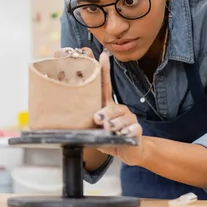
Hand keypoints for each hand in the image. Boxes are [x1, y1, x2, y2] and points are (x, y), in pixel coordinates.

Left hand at [94, 51, 144, 166]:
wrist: (128, 151)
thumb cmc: (107, 138)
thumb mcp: (93, 129)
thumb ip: (86, 123)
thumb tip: (70, 117)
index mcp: (108, 105)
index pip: (105, 85)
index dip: (105, 70)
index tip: (103, 55)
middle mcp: (120, 109)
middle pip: (112, 107)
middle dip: (105, 113)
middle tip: (97, 120)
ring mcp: (130, 119)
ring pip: (122, 119)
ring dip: (115, 125)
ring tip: (109, 130)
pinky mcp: (137, 130)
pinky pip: (133, 129)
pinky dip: (127, 133)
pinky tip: (124, 136)